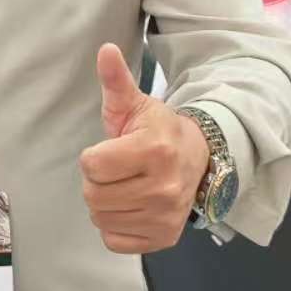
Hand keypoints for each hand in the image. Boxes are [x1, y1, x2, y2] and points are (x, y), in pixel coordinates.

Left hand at [79, 43, 209, 253]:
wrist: (198, 158)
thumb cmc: (157, 129)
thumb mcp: (135, 103)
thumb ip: (116, 80)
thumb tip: (105, 50)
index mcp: (154, 151)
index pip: (91, 167)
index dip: (93, 157)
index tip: (112, 149)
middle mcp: (163, 189)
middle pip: (93, 196)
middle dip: (97, 181)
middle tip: (116, 170)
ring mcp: (165, 217)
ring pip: (101, 219)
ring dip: (104, 203)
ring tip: (124, 186)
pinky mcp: (164, 239)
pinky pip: (114, 241)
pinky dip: (115, 226)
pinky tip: (130, 206)